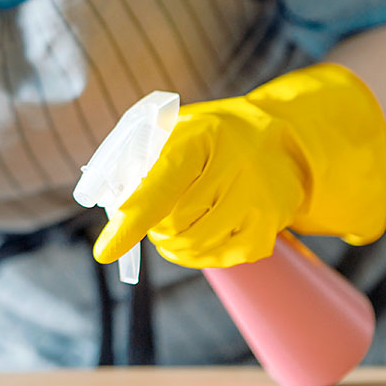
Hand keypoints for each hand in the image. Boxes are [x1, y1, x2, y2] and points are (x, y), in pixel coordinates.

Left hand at [93, 62, 385, 268]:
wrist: (280, 139)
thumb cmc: (212, 137)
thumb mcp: (176, 128)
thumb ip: (139, 156)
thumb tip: (107, 199)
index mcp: (202, 135)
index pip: (159, 186)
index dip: (130, 220)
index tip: (105, 251)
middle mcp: (235, 166)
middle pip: (173, 223)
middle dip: (154, 223)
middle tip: (158, 207)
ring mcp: (257, 199)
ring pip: (194, 245)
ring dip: (174, 241)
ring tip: (178, 219)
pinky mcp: (269, 227)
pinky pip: (220, 258)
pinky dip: (201, 251)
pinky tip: (204, 228)